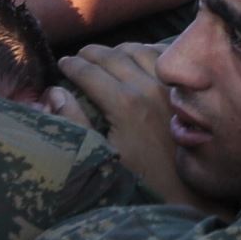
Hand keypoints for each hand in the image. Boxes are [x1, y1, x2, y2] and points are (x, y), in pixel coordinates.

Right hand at [51, 43, 197, 205]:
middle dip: (91, 53)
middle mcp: (147, 87)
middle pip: (113, 56)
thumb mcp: (99, 155)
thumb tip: (55, 93)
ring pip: (140, 50)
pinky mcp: (184, 89)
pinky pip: (165, 57)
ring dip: (118, 49)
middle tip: (79, 55)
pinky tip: (140, 55)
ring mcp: (169, 85)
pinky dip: (147, 50)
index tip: (62, 63)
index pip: (89, 72)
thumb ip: (74, 122)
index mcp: (124, 103)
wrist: (185, 190)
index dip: (71, 66)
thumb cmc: (138, 179)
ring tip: (105, 54)